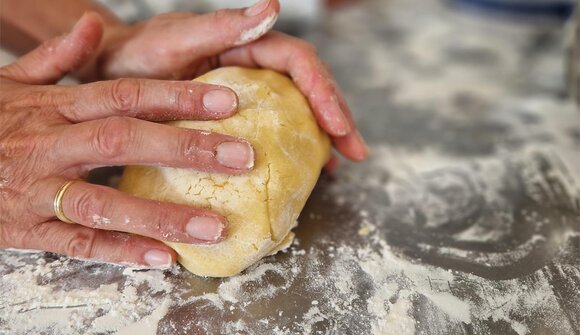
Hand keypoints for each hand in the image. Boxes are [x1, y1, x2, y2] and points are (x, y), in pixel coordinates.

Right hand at [0, 14, 254, 266]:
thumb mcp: (12, 83)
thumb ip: (57, 58)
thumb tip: (93, 25)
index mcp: (55, 108)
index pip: (125, 95)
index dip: (177, 98)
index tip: (227, 102)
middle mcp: (50, 145)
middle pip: (124, 141)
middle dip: (185, 149)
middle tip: (241, 157)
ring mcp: (36, 190)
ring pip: (103, 201)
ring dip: (161, 214)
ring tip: (213, 225)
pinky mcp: (26, 230)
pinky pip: (77, 243)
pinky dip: (120, 251)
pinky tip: (162, 258)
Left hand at [87, 0, 367, 162]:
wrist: (109, 74)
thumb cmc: (136, 55)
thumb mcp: (174, 39)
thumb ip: (221, 26)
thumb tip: (274, 7)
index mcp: (246, 44)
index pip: (299, 62)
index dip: (324, 92)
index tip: (339, 127)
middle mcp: (253, 66)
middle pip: (309, 87)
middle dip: (336, 117)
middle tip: (355, 151)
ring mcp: (247, 92)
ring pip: (298, 108)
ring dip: (323, 134)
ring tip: (339, 164)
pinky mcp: (236, 115)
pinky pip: (274, 127)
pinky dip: (294, 146)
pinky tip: (305, 168)